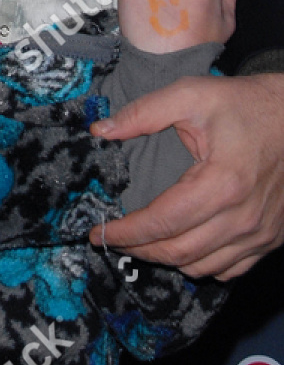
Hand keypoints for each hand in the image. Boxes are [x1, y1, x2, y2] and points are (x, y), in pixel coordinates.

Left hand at [89, 73, 283, 278]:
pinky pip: (230, 270)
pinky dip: (201, 265)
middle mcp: (243, 218)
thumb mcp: (191, 95)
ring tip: (143, 243)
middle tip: (114, 240)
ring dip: (168, 260)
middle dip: (139, 249)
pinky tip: (184, 248)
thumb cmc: (245, 104)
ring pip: (203, 267)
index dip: (127, 233)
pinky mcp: (271, 238)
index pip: (162, 222)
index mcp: (222, 184)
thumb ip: (143, 113)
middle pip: (179, 252)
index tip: (99, 233)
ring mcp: (260, 233)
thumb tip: (100, 131)